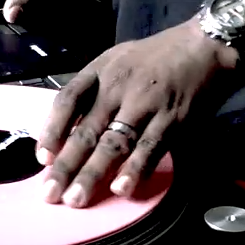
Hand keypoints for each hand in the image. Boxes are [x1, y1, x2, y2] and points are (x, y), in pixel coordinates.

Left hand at [36, 20, 238, 207]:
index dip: (51, 130)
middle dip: (66, 165)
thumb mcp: (113, 61)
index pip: (67, 101)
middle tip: (50, 194)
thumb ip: (90, 91)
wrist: (203, 45)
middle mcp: (116, 88)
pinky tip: (121, 189)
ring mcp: (145, 104)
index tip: (41, 158)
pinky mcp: (173, 119)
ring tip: (77, 199)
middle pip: (85, 131)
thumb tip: (65, 129)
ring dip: (93, 174)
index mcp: (98, 72)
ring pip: (114, 144)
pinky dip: (135, 169)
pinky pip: (150, 148)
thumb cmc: (152, 58)